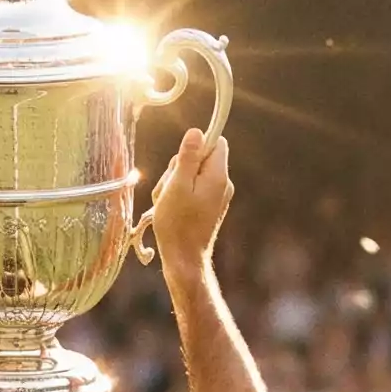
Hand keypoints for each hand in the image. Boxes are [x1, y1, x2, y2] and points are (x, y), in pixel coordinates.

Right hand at [147, 128, 232, 276]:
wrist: (184, 259)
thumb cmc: (177, 224)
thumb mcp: (177, 186)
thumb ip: (188, 157)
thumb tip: (196, 132)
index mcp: (218, 176)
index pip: (215, 141)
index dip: (195, 145)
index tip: (180, 160)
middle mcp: (223, 184)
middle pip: (201, 158)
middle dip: (180, 167)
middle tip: (169, 187)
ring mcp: (217, 197)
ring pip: (193, 175)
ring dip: (175, 183)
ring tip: (167, 202)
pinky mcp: (209, 207)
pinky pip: (193, 190)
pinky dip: (179, 196)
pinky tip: (171, 210)